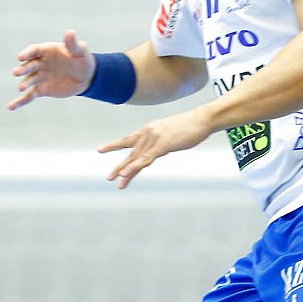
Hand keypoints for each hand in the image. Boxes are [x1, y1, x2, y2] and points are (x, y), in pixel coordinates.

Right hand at [8, 30, 96, 110]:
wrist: (86, 77)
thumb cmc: (82, 60)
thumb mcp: (80, 51)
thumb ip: (73, 44)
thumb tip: (70, 32)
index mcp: (46, 51)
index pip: (34, 51)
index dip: (27, 53)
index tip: (21, 57)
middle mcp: (40, 63)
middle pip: (29, 65)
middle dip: (23, 69)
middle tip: (16, 73)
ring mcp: (39, 77)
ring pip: (29, 80)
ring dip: (24, 84)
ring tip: (21, 88)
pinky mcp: (41, 90)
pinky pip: (29, 96)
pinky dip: (20, 101)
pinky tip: (11, 107)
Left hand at [97, 106, 215, 188]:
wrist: (202, 119)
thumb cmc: (191, 125)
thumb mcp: (171, 132)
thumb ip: (161, 140)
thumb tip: (158, 148)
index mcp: (149, 129)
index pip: (128, 139)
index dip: (113, 145)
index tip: (100, 150)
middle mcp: (148, 133)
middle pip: (131, 154)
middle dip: (120, 167)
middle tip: (109, 178)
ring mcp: (155, 138)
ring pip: (137, 158)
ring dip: (127, 171)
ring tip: (118, 182)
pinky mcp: (163, 145)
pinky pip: (147, 158)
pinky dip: (136, 167)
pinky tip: (128, 173)